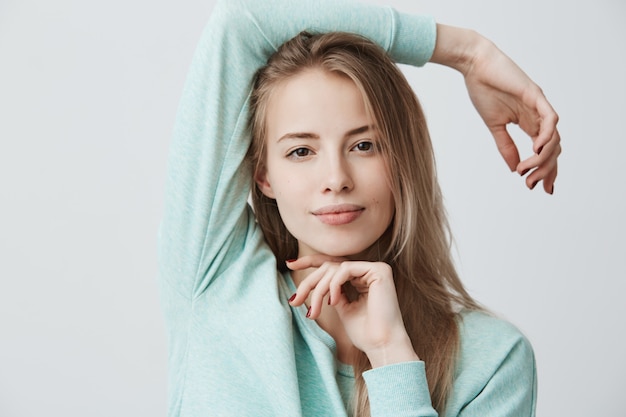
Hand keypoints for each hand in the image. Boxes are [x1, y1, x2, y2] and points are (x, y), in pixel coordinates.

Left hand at [287, 255, 418, 366]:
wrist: (381, 345)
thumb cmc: (365, 333)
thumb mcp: (342, 308)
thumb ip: (332, 293)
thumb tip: (313, 285)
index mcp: (362, 278)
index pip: (333, 264)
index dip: (310, 262)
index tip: (290, 265)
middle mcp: (369, 270)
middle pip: (329, 266)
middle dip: (308, 283)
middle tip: (294, 300)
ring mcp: (375, 268)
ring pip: (334, 268)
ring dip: (319, 289)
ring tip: (314, 312)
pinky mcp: (379, 270)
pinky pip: (345, 269)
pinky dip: (334, 285)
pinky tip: (333, 302)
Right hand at [431, 25, 560, 193]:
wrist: (475, 65)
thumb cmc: (483, 89)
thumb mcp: (494, 126)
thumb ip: (505, 146)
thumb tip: (514, 169)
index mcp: (529, 122)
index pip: (545, 151)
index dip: (545, 170)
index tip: (538, 188)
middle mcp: (538, 116)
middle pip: (554, 148)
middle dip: (546, 170)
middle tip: (532, 185)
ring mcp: (539, 105)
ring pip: (554, 137)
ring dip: (544, 158)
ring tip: (528, 170)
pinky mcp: (535, 95)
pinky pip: (550, 118)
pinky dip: (547, 135)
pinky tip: (537, 149)